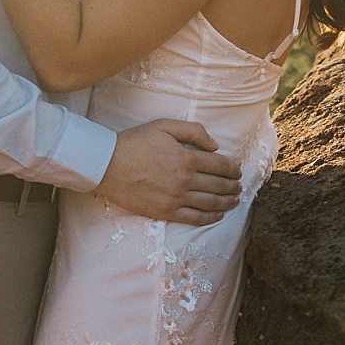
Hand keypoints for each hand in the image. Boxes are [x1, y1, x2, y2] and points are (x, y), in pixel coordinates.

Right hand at [95, 119, 243, 225]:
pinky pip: (194, 218)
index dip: (233, 168)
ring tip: (234, 200)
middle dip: (233, 186)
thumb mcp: (164, 126)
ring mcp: (175, 198)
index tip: (237, 170)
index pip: (220, 166)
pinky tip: (218, 215)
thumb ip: (193, 131)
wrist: (107, 164)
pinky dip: (210, 218)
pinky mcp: (165, 211)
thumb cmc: (134, 142)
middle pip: (219, 186)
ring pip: (211, 203)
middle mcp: (184, 180)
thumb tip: (215, 146)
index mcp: (186, 158)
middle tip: (238, 186)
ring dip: (227, 202)